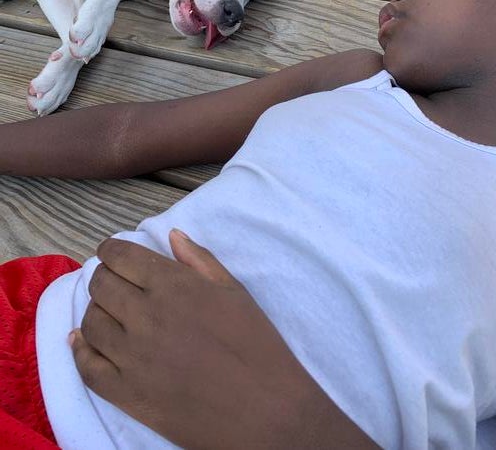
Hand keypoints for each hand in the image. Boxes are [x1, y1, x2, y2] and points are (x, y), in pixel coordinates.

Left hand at [70, 230, 376, 449]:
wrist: (264, 411)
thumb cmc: (256, 345)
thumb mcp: (234, 292)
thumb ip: (199, 261)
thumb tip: (172, 236)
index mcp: (174, 285)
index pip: (122, 257)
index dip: (110, 250)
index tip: (110, 252)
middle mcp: (146, 315)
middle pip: (101, 285)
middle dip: (103, 276)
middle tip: (112, 280)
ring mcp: (131, 356)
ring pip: (90, 322)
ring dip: (95, 310)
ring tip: (108, 311)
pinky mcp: (126, 393)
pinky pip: (87, 367)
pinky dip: (80, 350)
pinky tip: (83, 342)